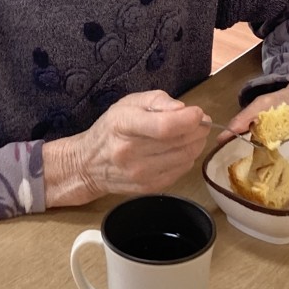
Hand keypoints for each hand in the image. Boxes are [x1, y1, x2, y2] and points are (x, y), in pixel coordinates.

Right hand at [42, 90, 211, 207]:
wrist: (89, 164)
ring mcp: (140, 174)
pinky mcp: (149, 187)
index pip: (163, 127)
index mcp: (123, 125)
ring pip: (185, 158)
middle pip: (179, 142)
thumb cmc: (111, 128)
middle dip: (198, 129)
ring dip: (196, 143)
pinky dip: (187, 158)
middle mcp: (131, 153)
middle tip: (199, 121)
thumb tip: (182, 109)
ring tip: (192, 133)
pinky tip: (180, 149)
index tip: (198, 113)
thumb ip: (157, 100)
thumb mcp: (128, 103)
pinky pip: (181, 171)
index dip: (188, 120)